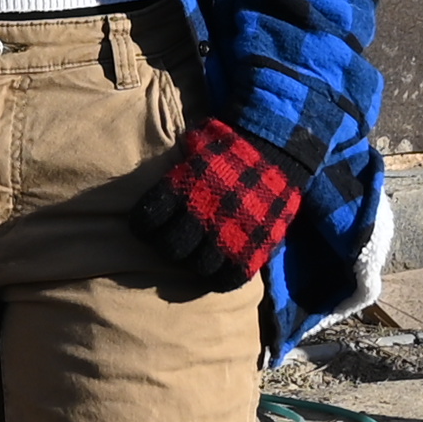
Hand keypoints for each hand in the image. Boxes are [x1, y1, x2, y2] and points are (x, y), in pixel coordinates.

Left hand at [128, 118, 300, 300]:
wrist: (279, 151)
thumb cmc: (232, 146)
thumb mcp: (200, 142)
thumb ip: (179, 159)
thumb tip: (160, 162)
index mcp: (184, 188)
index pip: (147, 220)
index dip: (143, 226)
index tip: (147, 225)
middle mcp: (203, 214)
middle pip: (170, 249)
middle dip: (166, 247)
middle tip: (172, 241)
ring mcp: (229, 235)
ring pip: (197, 267)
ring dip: (192, 263)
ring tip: (195, 255)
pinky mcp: (252, 250)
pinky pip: (228, 279)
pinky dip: (219, 279)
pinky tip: (216, 269)